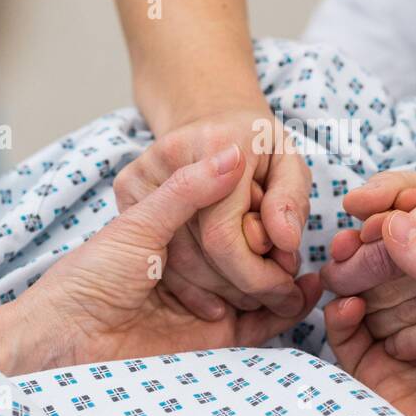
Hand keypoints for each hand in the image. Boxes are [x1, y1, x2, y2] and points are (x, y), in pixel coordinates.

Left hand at [0, 146, 320, 373]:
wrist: (66, 337)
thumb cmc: (91, 274)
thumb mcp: (140, 223)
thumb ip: (188, 191)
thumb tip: (234, 155)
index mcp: (178, 232)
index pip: (232, 218)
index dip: (257, 213)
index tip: (274, 198)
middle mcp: (196, 266)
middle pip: (252, 254)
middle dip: (277, 248)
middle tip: (293, 239)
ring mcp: (209, 302)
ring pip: (262, 288)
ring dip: (287, 277)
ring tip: (313, 265)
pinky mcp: (216, 338)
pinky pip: (260, 326)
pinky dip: (286, 311)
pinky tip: (306, 292)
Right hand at [114, 103, 311, 320]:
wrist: (212, 118)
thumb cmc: (257, 144)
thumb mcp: (290, 162)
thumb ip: (290, 201)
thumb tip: (285, 242)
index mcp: (213, 145)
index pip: (223, 235)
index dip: (256, 274)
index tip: (285, 288)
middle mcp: (166, 158)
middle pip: (197, 255)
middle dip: (242, 286)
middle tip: (277, 296)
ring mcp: (139, 176)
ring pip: (176, 264)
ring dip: (220, 292)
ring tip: (254, 295)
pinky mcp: (125, 192)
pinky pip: (159, 257)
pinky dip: (193, 288)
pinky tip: (220, 297)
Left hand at [321, 170, 415, 360]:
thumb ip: (395, 188)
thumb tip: (351, 203)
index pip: (389, 231)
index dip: (357, 248)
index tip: (339, 255)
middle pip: (394, 271)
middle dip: (355, 280)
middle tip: (338, 284)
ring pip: (409, 308)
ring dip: (373, 314)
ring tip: (362, 308)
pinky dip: (404, 340)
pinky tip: (395, 333)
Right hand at [327, 209, 415, 415]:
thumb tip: (394, 222)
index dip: (397, 232)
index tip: (377, 213)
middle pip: (385, 273)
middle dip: (364, 254)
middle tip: (347, 237)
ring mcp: (397, 342)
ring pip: (361, 299)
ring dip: (349, 280)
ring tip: (340, 265)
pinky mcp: (373, 372)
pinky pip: (347, 337)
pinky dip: (340, 317)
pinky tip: (345, 304)